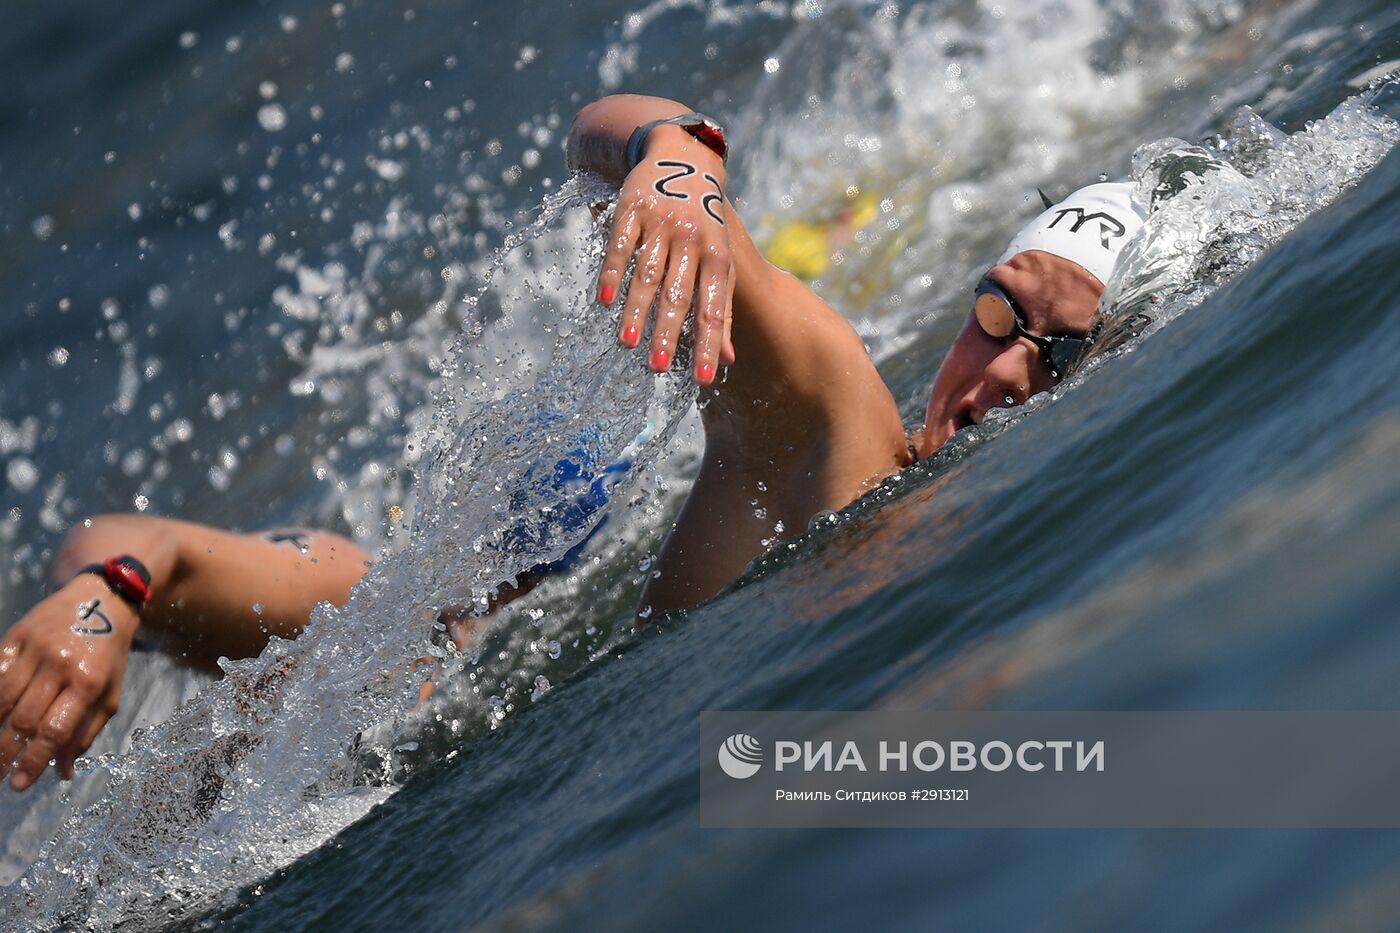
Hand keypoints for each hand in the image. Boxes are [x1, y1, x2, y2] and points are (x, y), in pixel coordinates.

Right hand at [0, 576, 135, 790]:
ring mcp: (36, 648)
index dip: (34, 761)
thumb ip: (86, 733)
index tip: (19, 785)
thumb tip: (62, 773)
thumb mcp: (110, 693)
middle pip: (24, 719)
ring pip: (2, 698)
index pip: (55, 730)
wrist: (102, 600)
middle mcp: (61, 665)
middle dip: (7, 753)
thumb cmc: (108, 655)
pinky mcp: (16, 635)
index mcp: (89, 682)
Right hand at [595, 126, 736, 384]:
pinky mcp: (633, 207)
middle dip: (667, 333)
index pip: (713, 309)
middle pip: (678, 294)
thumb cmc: (704, 223)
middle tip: (656, 369)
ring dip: (636, 310)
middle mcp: (692, 239)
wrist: (682, 157)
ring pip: (647, 273)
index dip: (708, 345)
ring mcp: (662, 222)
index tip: (704, 380)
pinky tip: (603, 301)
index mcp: (717, 257)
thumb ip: (722, 310)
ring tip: (627, 345)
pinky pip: (621, 245)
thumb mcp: (719, 261)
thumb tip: (727, 360)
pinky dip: (612, 273)